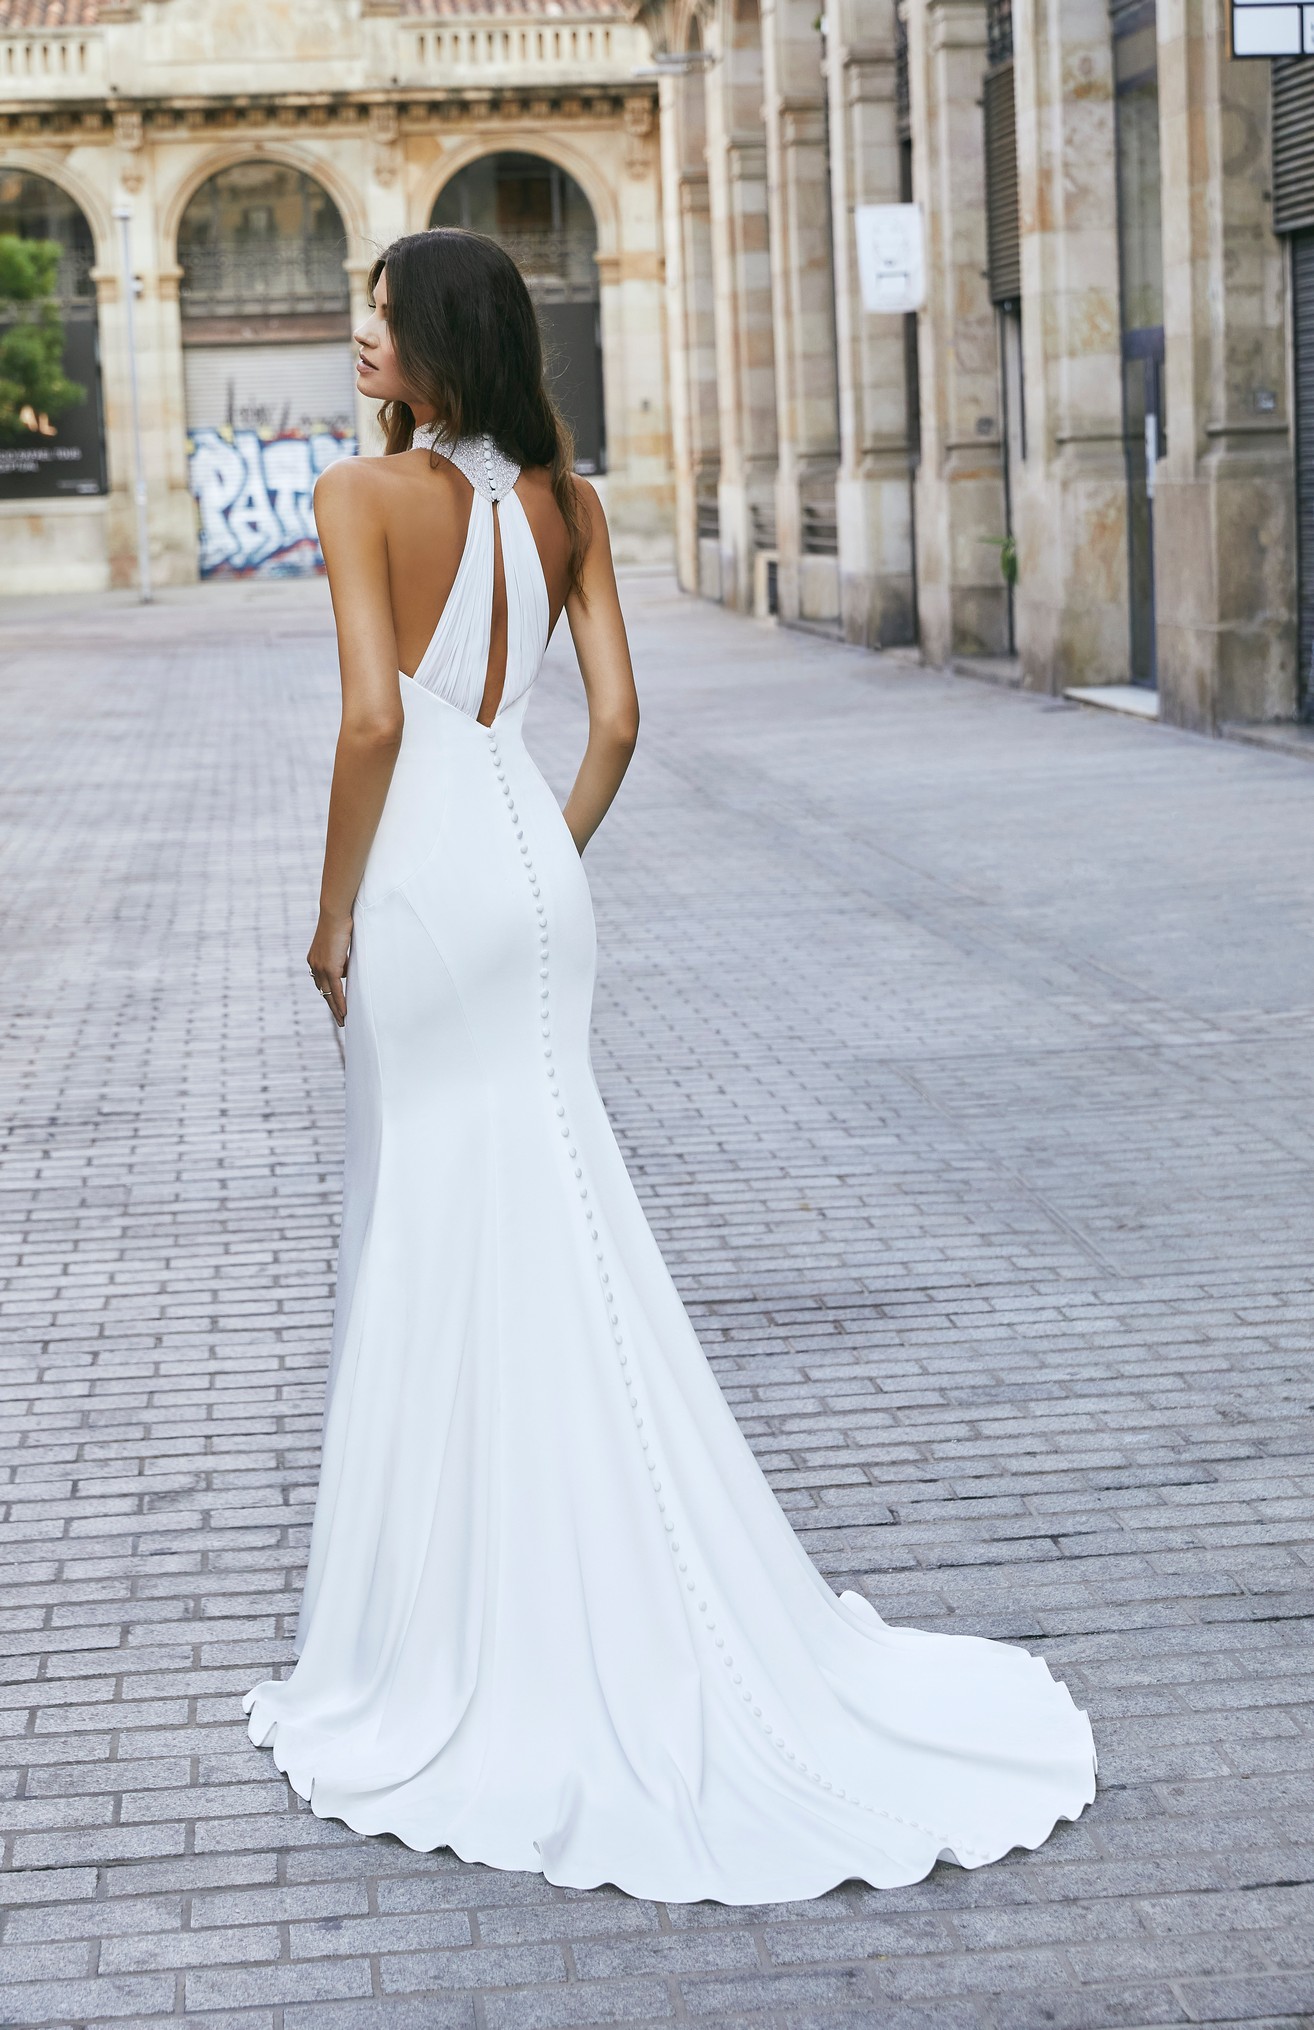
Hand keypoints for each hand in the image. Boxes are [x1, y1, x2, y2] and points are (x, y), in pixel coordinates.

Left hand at [308, 910, 351, 1027]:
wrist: (334, 914)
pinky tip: (344, 1013)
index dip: (328, 994)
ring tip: (343, 1020)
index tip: (334, 1004)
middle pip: (323, 992)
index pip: (321, 982)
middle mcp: (314, 965)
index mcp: (314, 959)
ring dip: (336, 1009)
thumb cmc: (339, 924)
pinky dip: (340, 1002)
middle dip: (331, 1007)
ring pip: (328, 994)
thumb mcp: (338, 944)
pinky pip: (335, 990)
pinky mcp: (330, 967)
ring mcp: (321, 967)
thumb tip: (344, 970)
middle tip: (339, 1019)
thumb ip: (340, 958)